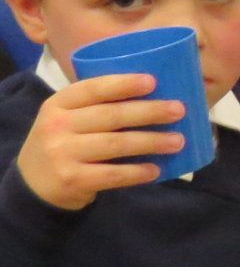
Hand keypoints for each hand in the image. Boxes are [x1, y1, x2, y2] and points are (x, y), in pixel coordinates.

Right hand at [18, 73, 186, 209]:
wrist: (32, 186)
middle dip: (149, 112)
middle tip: (179, 110)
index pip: (92, 89)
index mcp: (58, 104)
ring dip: (151, 141)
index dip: (122, 84)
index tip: (153, 81)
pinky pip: (112, 174)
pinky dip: (137, 172)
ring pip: (116, 144)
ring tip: (178, 141)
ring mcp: (62, 154)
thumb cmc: (63, 143)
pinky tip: (155, 169)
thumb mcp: (67, 119)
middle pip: (111, 115)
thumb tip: (153, 95)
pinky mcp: (72, 180)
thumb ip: (95, 106)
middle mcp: (57, 126)